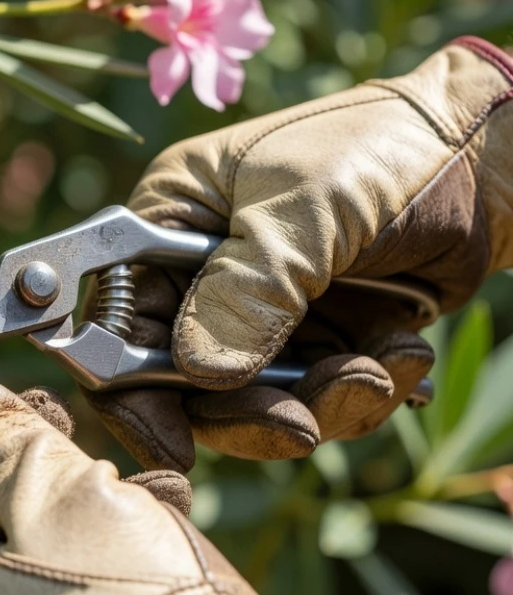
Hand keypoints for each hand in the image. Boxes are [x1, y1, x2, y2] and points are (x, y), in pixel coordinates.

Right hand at [87, 38, 512, 470]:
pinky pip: (314, 400)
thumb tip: (197, 373)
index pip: (118, 321)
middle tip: (306, 423)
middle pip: (184, 381)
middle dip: (248, 410)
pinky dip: (359, 394)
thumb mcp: (307, 208)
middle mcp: (201, 274)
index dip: (130, 386)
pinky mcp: (314, 339)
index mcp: (169, 222)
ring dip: (320, 403)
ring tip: (383, 368)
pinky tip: (403, 354)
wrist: (489, 155)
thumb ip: (248, 289)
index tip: (174, 444)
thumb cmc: (381, 150)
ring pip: (254, 403)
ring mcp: (260, 312)